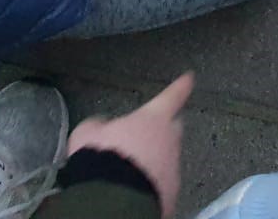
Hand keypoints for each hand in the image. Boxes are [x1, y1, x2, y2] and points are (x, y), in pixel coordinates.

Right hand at [68, 73, 191, 218]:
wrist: (112, 200)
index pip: (172, 96)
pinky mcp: (171, 194)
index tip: (189, 78)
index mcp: (153, 119)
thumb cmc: (101, 159)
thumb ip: (99, 125)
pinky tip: (136, 188)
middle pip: (174, 128)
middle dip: (163, 129)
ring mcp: (173, 168)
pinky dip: (153, 183)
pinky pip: (163, 183)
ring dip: (155, 159)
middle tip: (145, 136)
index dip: (180, 86)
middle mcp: (170, 141)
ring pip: (167, 158)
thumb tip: (102, 126)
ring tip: (132, 169)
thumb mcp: (88, 134)